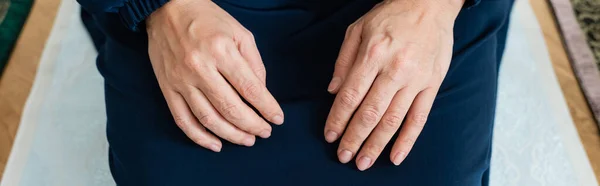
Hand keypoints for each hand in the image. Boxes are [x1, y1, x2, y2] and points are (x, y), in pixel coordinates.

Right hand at [146, 0, 283, 151]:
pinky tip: (216, 145)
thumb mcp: (240, 33)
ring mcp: (181, 80)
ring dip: (231, 135)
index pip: (250, 88)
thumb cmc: (208, 19)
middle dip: (252, 125)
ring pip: (208, 118)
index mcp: (221, 51)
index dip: (266, 107)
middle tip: (265, 132)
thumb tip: (261, 93)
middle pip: (230, 108)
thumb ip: (254, 64)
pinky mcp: (167, 88)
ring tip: (247, 140)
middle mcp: (200, 67)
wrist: (167, 9)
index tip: (277, 119)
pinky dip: (199, 137)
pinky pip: (183, 120)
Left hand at [324, 0, 462, 170]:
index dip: (338, 119)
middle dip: (354, 138)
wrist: (430, 4)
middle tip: (343, 156)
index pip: (350, 95)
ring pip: (393, 120)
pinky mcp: (432, 85)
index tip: (330, 136)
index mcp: (372, 54)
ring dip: (376, 145)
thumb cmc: (390, 16)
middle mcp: (394, 69)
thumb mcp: (357, 29)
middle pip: (370, 113)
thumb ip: (343, 61)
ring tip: (363, 162)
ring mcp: (416, 79)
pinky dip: (407, 140)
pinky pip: (419, 118)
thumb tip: (332, 91)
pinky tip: (396, 156)